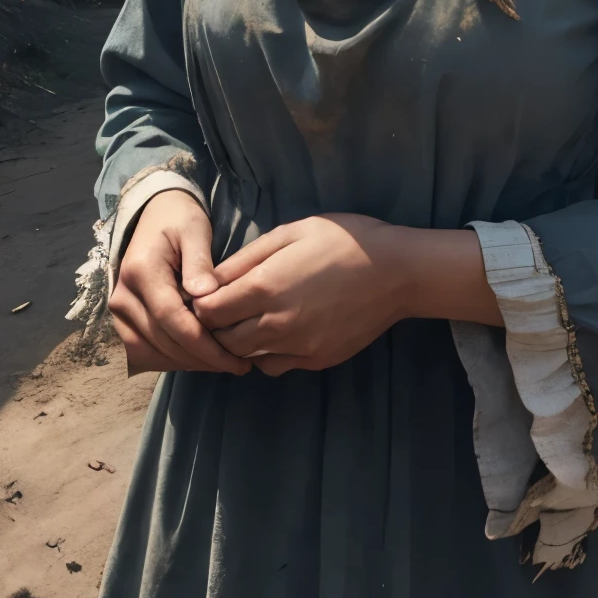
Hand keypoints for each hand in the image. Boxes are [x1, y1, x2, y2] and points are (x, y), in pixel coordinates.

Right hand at [108, 189, 251, 376]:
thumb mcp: (195, 231)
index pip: (171, 318)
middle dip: (200, 358)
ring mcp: (118, 311)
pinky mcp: (123, 320)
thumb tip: (206, 295)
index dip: (202, 344)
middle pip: (162, 341)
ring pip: (150, 353)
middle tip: (237, 364)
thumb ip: (199, 262)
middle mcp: (123, 296)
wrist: (154, 213)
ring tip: (220, 363)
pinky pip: (143, 351)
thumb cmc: (179, 219)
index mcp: (141, 272)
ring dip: (185, 363)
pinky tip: (198, 357)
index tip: (234, 358)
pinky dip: (170, 359)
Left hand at [191, 214, 501, 375]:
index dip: (201, 302)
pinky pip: (274, 365)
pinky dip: (266, 354)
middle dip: (215, 325)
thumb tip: (210, 278)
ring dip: (239, 342)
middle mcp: (276, 323)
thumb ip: (247, 257)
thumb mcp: (292, 232)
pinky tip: (277, 331)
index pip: (207, 311)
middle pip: (222, 339)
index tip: (209, 291)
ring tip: (250, 318)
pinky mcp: (316, 360)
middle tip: (225, 307)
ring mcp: (297, 346)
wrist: (396, 271)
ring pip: (246, 357)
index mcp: (265, 286)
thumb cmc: (343, 240)